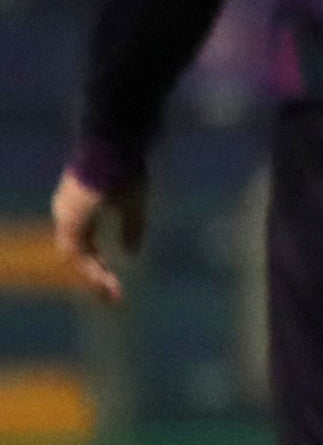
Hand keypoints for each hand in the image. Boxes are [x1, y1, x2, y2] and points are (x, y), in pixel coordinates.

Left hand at [48, 169, 135, 303]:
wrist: (113, 150)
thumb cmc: (125, 170)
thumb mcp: (134, 204)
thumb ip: (132, 229)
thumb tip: (131, 253)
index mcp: (82, 208)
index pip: (87, 242)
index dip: (100, 262)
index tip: (117, 279)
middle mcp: (69, 214)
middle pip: (80, 252)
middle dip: (97, 275)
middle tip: (115, 294)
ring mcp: (67, 216)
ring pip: (78, 255)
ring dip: (95, 276)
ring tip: (114, 292)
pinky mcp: (70, 220)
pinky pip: (78, 253)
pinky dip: (92, 268)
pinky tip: (107, 278)